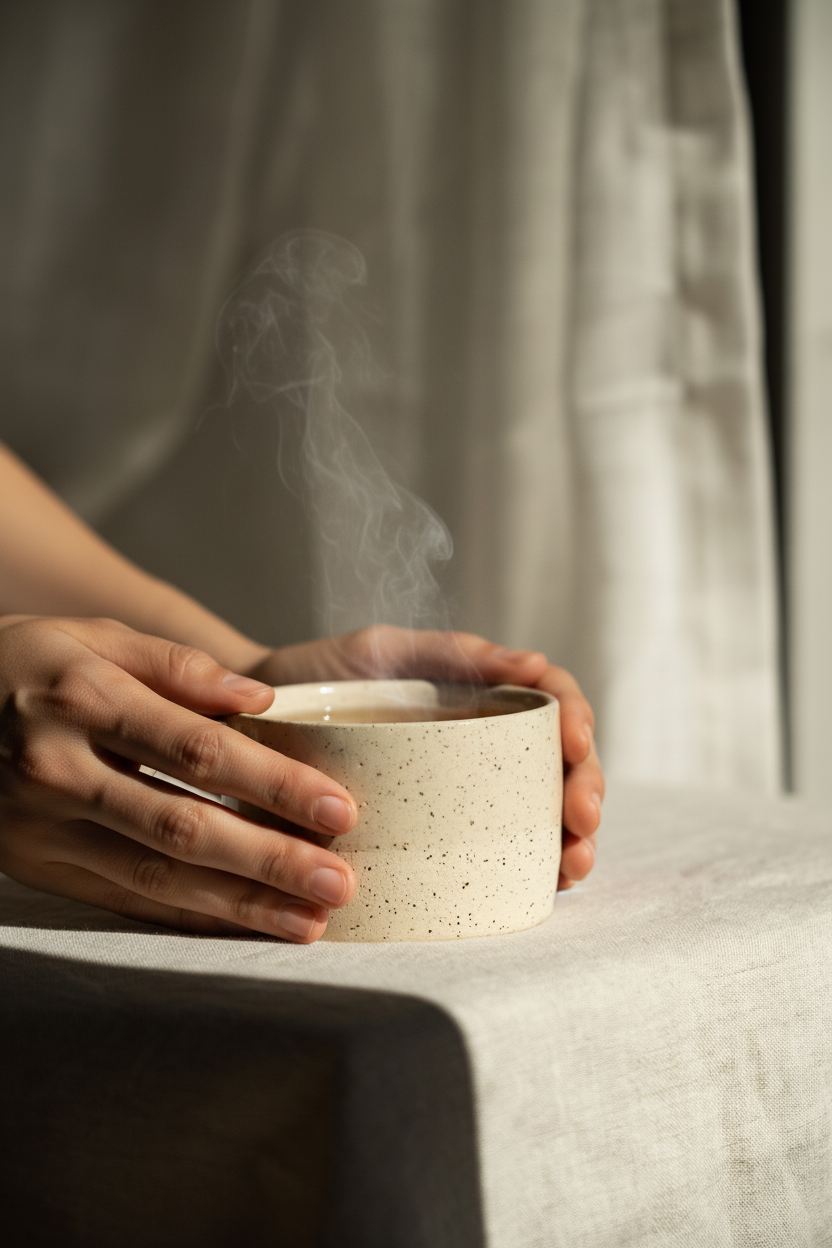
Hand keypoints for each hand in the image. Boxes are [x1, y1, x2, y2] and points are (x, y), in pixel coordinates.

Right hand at [0, 616, 359, 941]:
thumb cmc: (29, 661)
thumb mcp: (95, 636)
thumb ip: (176, 666)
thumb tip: (258, 700)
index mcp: (83, 700)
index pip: (198, 752)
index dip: (273, 784)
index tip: (337, 808)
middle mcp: (58, 770)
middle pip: (182, 827)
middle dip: (269, 860)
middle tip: (339, 882)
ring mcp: (41, 827)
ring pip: (154, 878)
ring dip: (238, 904)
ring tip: (308, 920)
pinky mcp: (34, 867)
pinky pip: (120, 900)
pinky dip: (185, 916)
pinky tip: (240, 924)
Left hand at [250, 626, 603, 889]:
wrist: (252, 722)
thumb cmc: (319, 676)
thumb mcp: (381, 649)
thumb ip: (448, 651)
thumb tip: (532, 664)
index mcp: (480, 695)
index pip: (554, 702)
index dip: (578, 721)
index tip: (574, 746)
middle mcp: (486, 743)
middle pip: (562, 763)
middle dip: (585, 793)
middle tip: (580, 828)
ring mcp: (469, 789)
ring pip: (543, 811)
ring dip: (571, 839)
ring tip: (572, 866)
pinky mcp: (443, 832)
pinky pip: (500, 849)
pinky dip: (533, 866)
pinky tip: (546, 885)